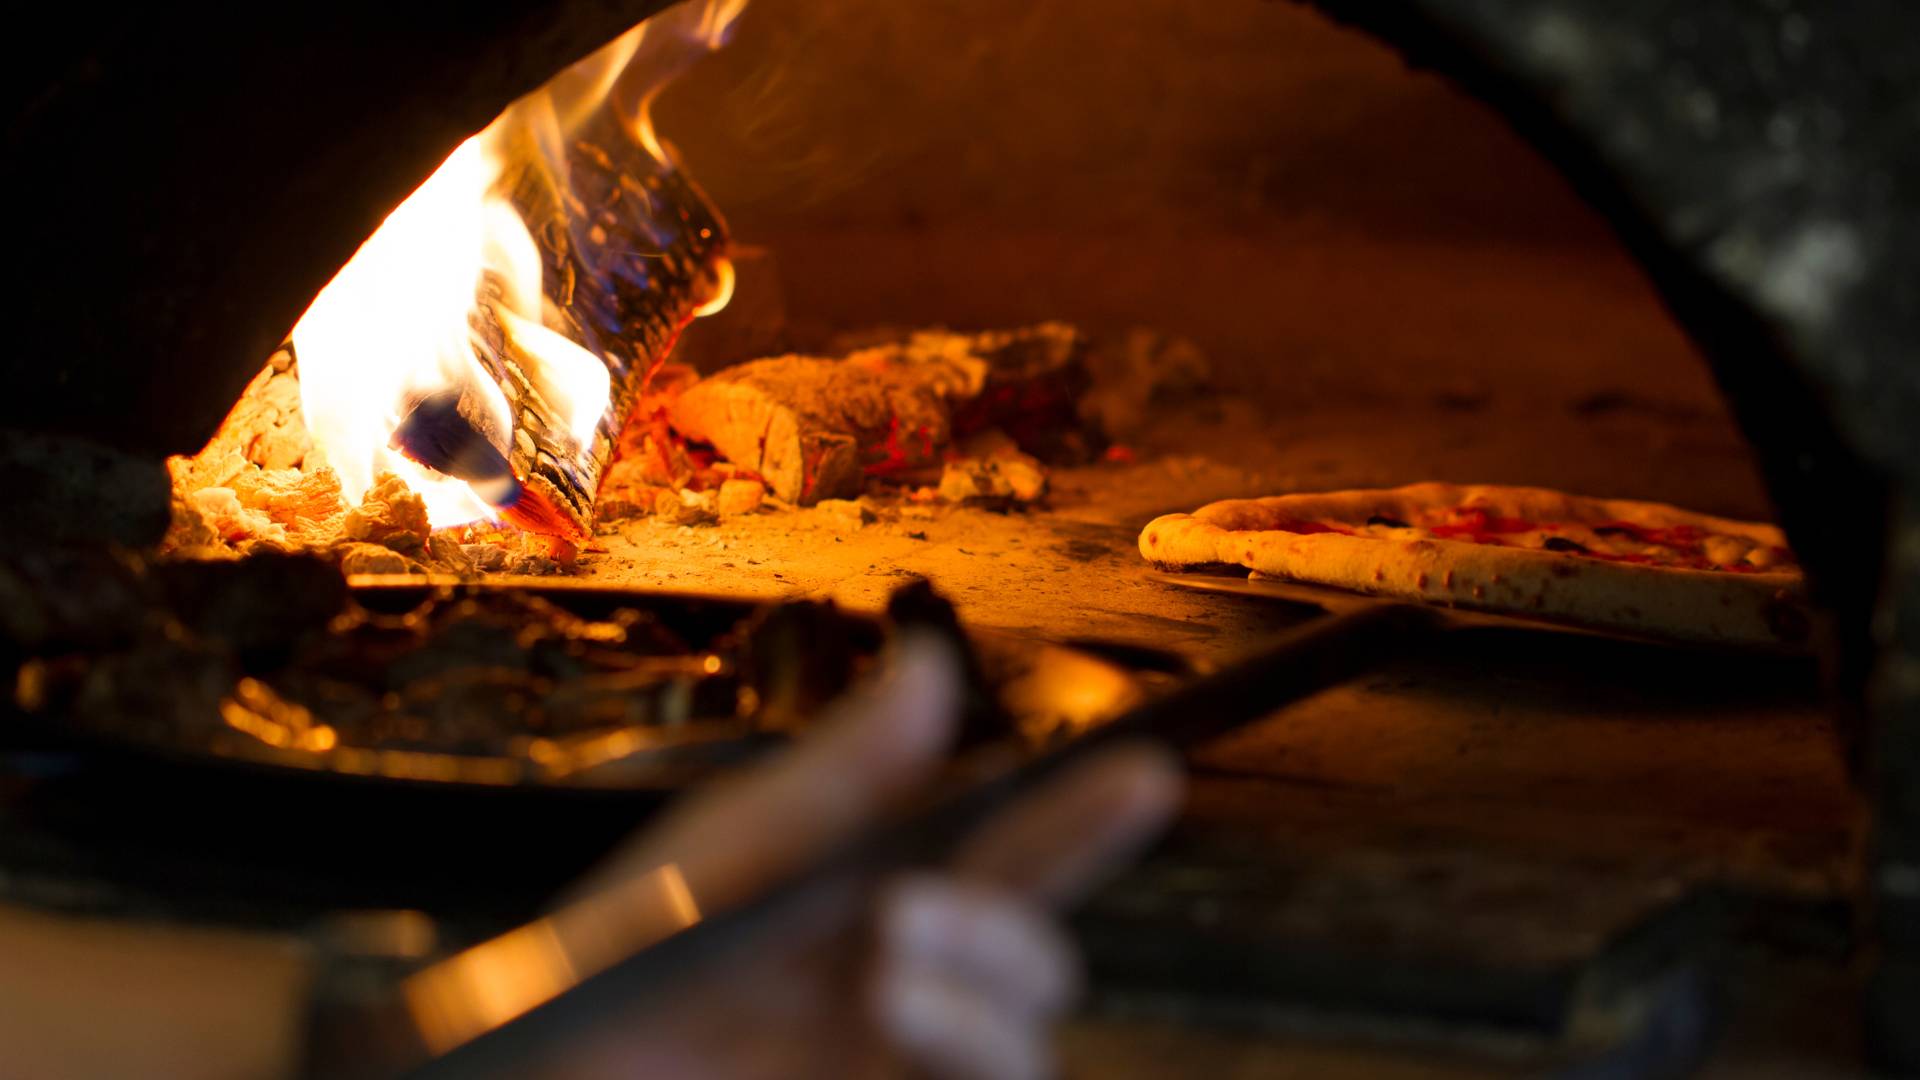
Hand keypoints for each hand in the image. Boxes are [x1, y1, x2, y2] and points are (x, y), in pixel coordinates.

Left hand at [551, 633, 1182, 1079]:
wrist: (560, 1069)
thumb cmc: (621, 966)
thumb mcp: (725, 852)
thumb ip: (841, 773)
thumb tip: (930, 663)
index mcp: (874, 911)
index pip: (1004, 860)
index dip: (1081, 817)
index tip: (1141, 768)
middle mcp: (902, 995)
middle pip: (1035, 957)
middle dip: (1011, 922)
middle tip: (914, 903)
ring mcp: (897, 1070)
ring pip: (1024, 1043)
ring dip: (979, 990)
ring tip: (889, 956)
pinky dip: (967, 1045)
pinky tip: (899, 1014)